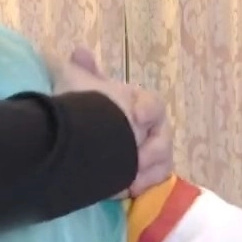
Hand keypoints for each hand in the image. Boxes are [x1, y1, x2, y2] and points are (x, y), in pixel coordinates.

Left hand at [57, 45, 171, 197]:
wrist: (78, 142)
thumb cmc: (85, 110)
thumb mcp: (77, 87)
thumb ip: (81, 71)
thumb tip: (80, 52)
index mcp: (140, 104)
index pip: (154, 104)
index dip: (148, 110)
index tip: (137, 117)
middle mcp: (151, 127)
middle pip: (163, 139)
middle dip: (151, 151)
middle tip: (137, 161)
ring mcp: (153, 152)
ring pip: (164, 161)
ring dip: (147, 171)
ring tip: (131, 181)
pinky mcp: (151, 175)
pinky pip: (158, 180)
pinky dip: (145, 184)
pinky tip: (128, 189)